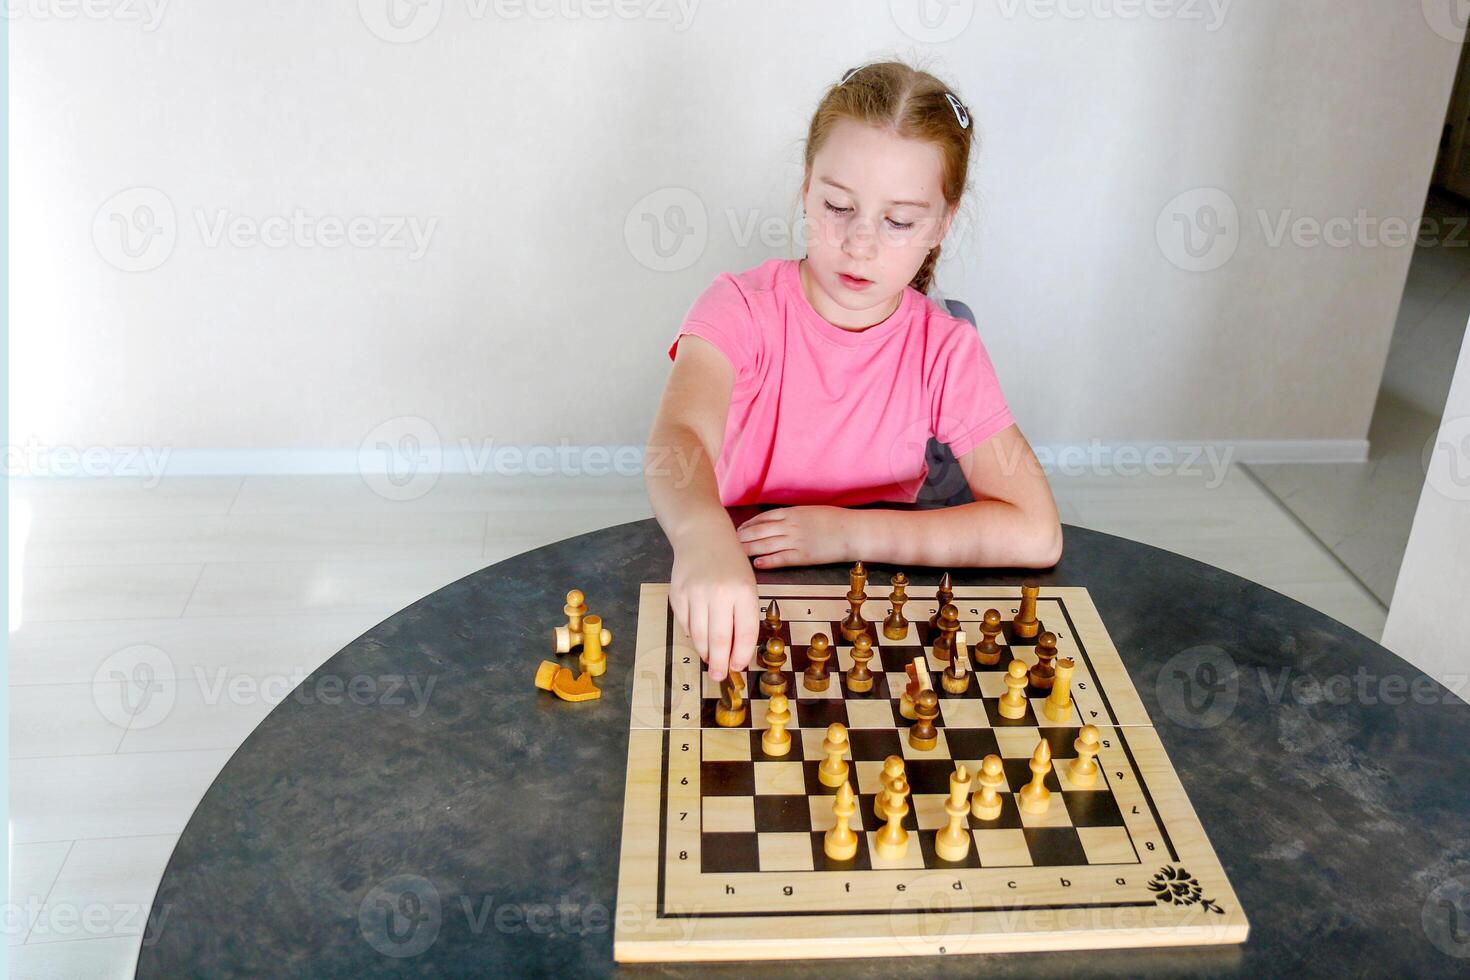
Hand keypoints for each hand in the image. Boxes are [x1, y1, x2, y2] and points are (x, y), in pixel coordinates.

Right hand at [669, 530, 759, 681]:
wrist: (703, 536)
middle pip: (719, 640)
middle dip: (720, 663)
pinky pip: (685, 625)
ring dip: (705, 652)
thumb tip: (735, 652)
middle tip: (719, 676)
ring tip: (710, 659)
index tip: (737, 667)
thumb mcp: (747, 586)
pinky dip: (693, 635)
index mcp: (744, 592)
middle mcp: (719, 594)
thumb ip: (743, 617)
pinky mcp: (677, 595)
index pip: (744, 633)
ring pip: (699, 636)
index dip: (740, 656)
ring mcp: (695, 594)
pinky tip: (699, 638)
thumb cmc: (731, 564)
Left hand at [735, 505, 853, 568]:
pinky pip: (781, 558)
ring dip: (749, 549)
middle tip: (728, 544)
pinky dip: (767, 560)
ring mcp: (797, 540)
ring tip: (736, 555)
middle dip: (742, 538)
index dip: (748, 525)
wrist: (854, 531)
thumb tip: (778, 522)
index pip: (763, 518)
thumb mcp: (811, 512)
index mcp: (792, 513)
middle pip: (759, 531)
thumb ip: (793, 516)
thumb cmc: (835, 521)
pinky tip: (756, 563)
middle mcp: (791, 525)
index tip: (737, 530)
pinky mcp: (804, 556)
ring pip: (766, 545)